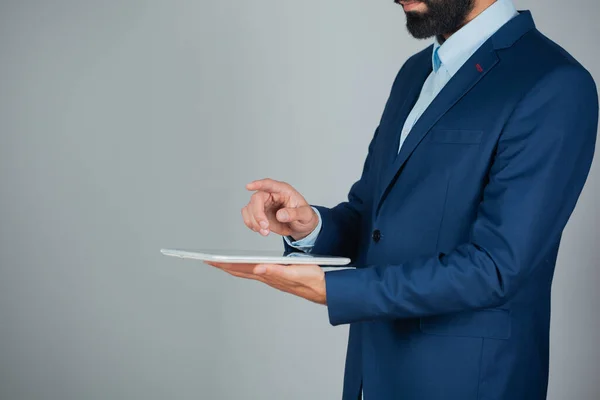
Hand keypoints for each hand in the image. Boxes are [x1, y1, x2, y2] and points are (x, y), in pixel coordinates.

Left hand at [205, 261, 326, 304]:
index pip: (242, 269)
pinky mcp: (277, 275)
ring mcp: (271, 277)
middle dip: (223, 265)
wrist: (325, 288)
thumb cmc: (313, 280)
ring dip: (232, 266)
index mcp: (269, 274)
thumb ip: (276, 271)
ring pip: (246, 272)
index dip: (225, 264)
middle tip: (207, 260)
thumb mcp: (295, 272)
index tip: (210, 260)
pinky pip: (255, 271)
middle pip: (240, 271)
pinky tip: (243, 265)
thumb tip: (257, 268)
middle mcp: (267, 277)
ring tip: (220, 262)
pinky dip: (245, 267)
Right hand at [242, 178, 318, 240]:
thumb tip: (280, 215)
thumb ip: (294, 214)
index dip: (258, 184)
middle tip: (265, 226)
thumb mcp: (305, 215)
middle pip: (257, 199)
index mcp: (283, 190)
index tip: (249, 186)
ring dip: (254, 221)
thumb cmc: (304, 216)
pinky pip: (248, 216)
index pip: (269, 184)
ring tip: (265, 231)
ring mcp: (263, 204)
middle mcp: (271, 195)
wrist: (301, 227)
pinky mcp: (259, 214)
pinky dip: (251, 224)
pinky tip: (261, 230)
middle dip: (258, 214)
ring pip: (249, 208)